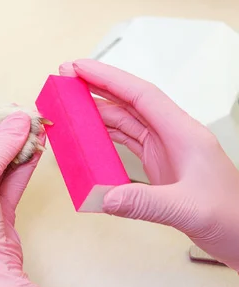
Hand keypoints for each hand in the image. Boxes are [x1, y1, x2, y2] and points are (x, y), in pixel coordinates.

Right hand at [60, 59, 238, 270]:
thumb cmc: (232, 218)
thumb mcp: (189, 210)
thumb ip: (145, 202)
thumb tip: (104, 196)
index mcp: (184, 134)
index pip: (141, 95)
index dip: (108, 78)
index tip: (79, 68)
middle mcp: (173, 136)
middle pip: (129, 102)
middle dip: (96, 88)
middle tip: (66, 80)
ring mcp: (166, 149)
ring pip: (126, 121)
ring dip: (97, 112)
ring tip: (70, 106)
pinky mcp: (160, 165)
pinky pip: (127, 142)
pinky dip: (104, 137)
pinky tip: (89, 137)